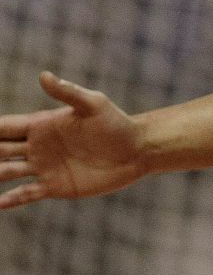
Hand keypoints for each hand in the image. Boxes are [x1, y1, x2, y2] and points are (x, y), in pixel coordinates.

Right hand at [0, 72, 147, 209]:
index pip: (3, 127)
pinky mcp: (55, 186)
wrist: (138, 150)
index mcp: (40, 125)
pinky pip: (26, 194)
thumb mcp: (93, 105)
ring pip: (6, 172)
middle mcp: (37, 147)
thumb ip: (67, 92)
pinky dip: (9, 200)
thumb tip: (43, 75)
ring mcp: (44, 168)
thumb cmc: (117, 123)